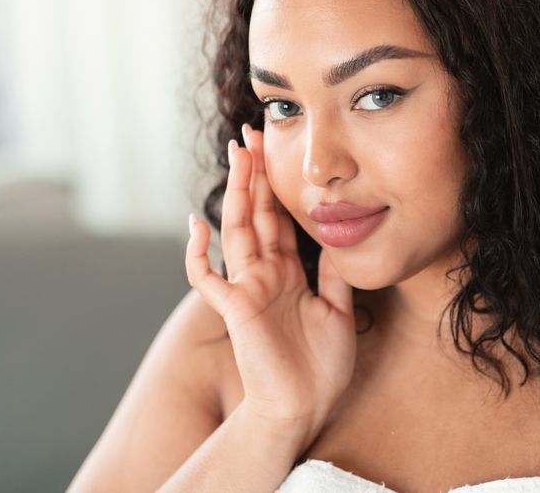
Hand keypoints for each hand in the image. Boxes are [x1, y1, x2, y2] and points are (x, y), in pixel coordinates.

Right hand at [185, 123, 355, 445]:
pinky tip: (195, 224)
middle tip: (251, 133)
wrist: (304, 407)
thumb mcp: (340, 308)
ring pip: (236, 230)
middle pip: (256, 213)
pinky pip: (207, 278)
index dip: (277, 185)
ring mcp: (247, 288)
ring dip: (236, 192)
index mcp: (289, 271)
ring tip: (237, 154)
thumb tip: (344, 235)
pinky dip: (197, 253)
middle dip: (254, 173)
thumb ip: (336, 273)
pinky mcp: (235, 309)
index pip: (280, 218)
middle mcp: (265, 273)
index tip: (276, 150)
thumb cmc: (321, 366)